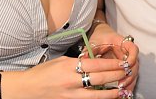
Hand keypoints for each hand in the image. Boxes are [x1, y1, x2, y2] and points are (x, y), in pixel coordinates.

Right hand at [7, 55, 132, 98]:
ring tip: (124, 88)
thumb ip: (78, 61)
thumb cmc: (44, 72)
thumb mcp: (62, 60)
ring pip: (97, 94)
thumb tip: (95, 61)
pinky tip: (110, 97)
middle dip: (116, 74)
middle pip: (99, 77)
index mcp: (69, 66)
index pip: (96, 64)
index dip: (112, 63)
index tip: (123, 62)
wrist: (27, 89)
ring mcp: (70, 95)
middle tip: (128, 71)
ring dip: (112, 91)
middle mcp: (71, 81)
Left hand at [89, 24, 139, 91]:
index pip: (133, 49)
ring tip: (122, 93)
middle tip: (121, 84)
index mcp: (122, 43)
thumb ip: (90, 50)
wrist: (103, 36)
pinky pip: (129, 78)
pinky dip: (127, 86)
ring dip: (129, 84)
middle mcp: (128, 53)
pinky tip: (122, 95)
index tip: (126, 65)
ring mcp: (128, 62)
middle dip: (129, 76)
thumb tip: (83, 58)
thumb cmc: (99, 38)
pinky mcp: (125, 69)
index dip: (132, 57)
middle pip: (135, 65)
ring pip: (133, 74)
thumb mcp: (94, 42)